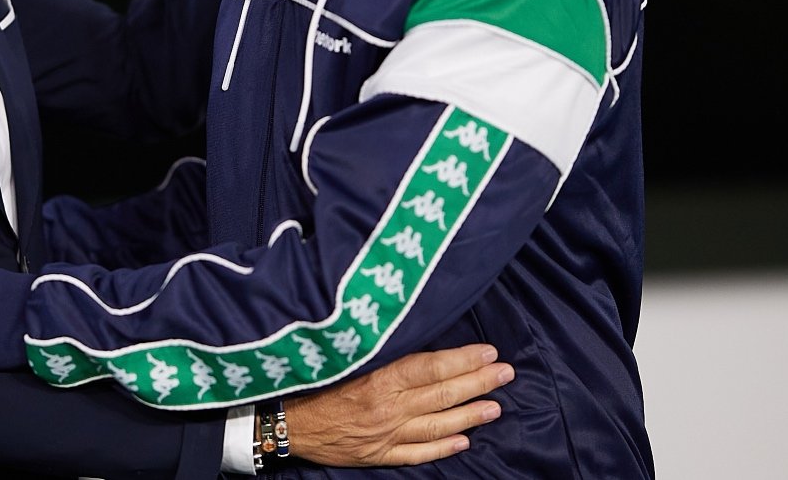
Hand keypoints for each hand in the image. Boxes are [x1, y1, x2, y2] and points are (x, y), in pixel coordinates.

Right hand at [287, 343, 511, 466]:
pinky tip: (463, 440)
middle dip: (477, 383)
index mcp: (376, 378)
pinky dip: (442, 447)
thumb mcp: (341, 355)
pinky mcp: (378, 454)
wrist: (282, 422)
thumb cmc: (309, 379)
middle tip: (506, 374)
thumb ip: (375, 350)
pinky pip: (417, 453)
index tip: (488, 352)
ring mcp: (384, 434)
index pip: (430, 367)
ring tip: (495, 406)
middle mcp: (386, 408)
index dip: (462, 360)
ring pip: (436, 424)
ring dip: (469, 414)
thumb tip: (410, 334)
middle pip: (441, 395)